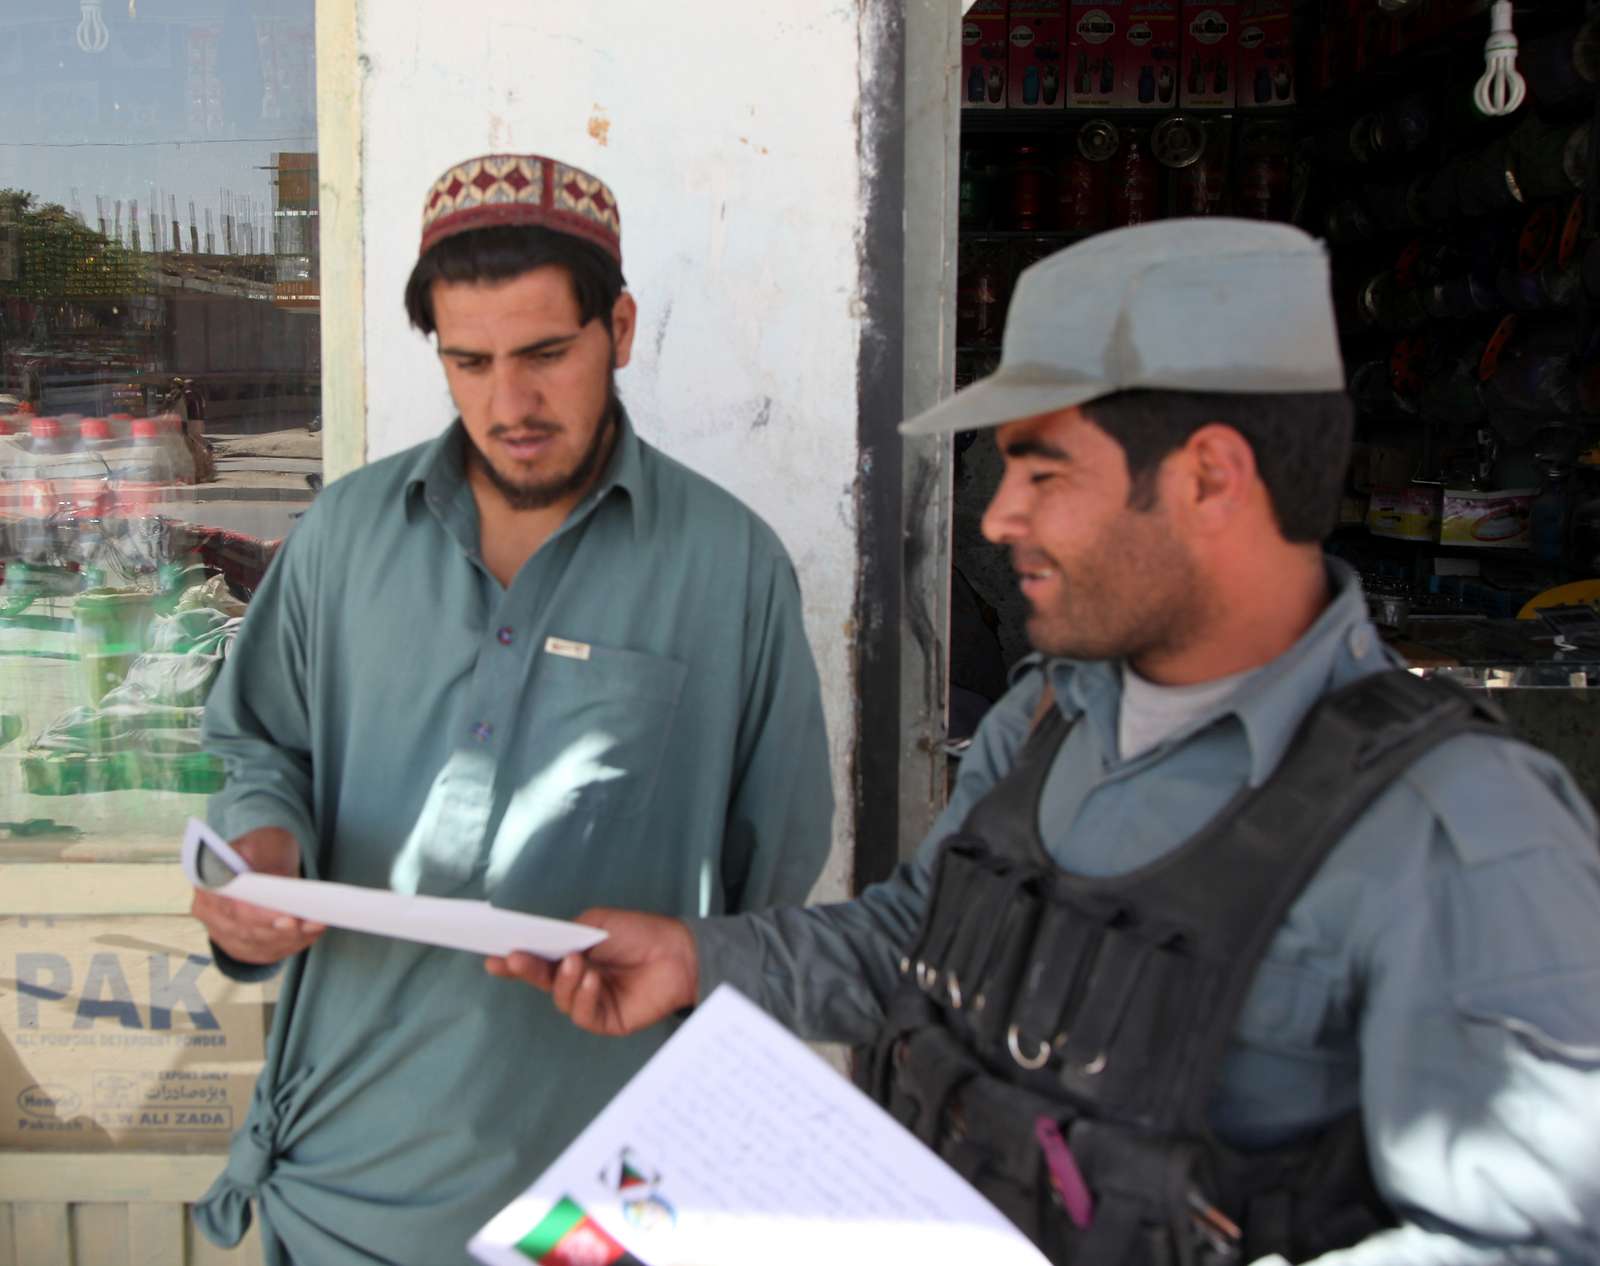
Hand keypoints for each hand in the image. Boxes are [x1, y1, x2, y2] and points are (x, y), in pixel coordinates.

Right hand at [189, 827, 324, 964]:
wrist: (262, 862)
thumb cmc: (262, 851)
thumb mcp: (267, 842)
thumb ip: (269, 859)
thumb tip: (279, 883)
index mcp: (207, 882)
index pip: (231, 906)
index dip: (259, 915)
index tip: (286, 916)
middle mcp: (208, 912)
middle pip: (245, 930)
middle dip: (280, 930)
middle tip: (307, 923)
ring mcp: (222, 934)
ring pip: (258, 944)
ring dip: (290, 938)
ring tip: (316, 925)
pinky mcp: (241, 947)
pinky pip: (267, 952)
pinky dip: (292, 944)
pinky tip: (310, 933)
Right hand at [485, 908, 698, 1036]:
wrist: (678, 952)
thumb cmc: (640, 933)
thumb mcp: (596, 923)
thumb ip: (566, 933)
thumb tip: (541, 942)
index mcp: (573, 955)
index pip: (538, 960)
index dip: (515, 961)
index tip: (492, 956)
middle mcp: (578, 980)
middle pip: (543, 980)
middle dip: (526, 969)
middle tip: (513, 958)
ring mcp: (591, 1001)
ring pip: (560, 999)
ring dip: (565, 980)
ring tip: (578, 962)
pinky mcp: (606, 1020)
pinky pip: (583, 1014)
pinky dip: (584, 996)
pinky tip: (593, 980)